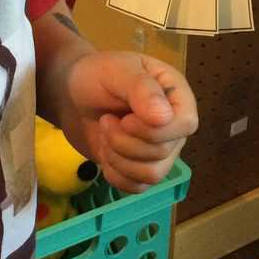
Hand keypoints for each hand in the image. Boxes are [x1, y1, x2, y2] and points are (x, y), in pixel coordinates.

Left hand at [60, 50, 197, 191]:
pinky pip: (137, 187)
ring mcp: (160, 150)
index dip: (154, 130)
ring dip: (119, 159)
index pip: (186, 124)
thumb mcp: (117, 71)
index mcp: (176, 95)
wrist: (72, 95)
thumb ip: (141, 89)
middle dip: (125, 141)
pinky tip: (105, 153)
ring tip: (105, 136)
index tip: (125, 120)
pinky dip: (115, 174)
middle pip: (163, 152)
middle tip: (106, 121)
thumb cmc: (96, 75)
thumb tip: (165, 118)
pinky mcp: (140, 168)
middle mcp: (174, 126)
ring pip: (152, 175)